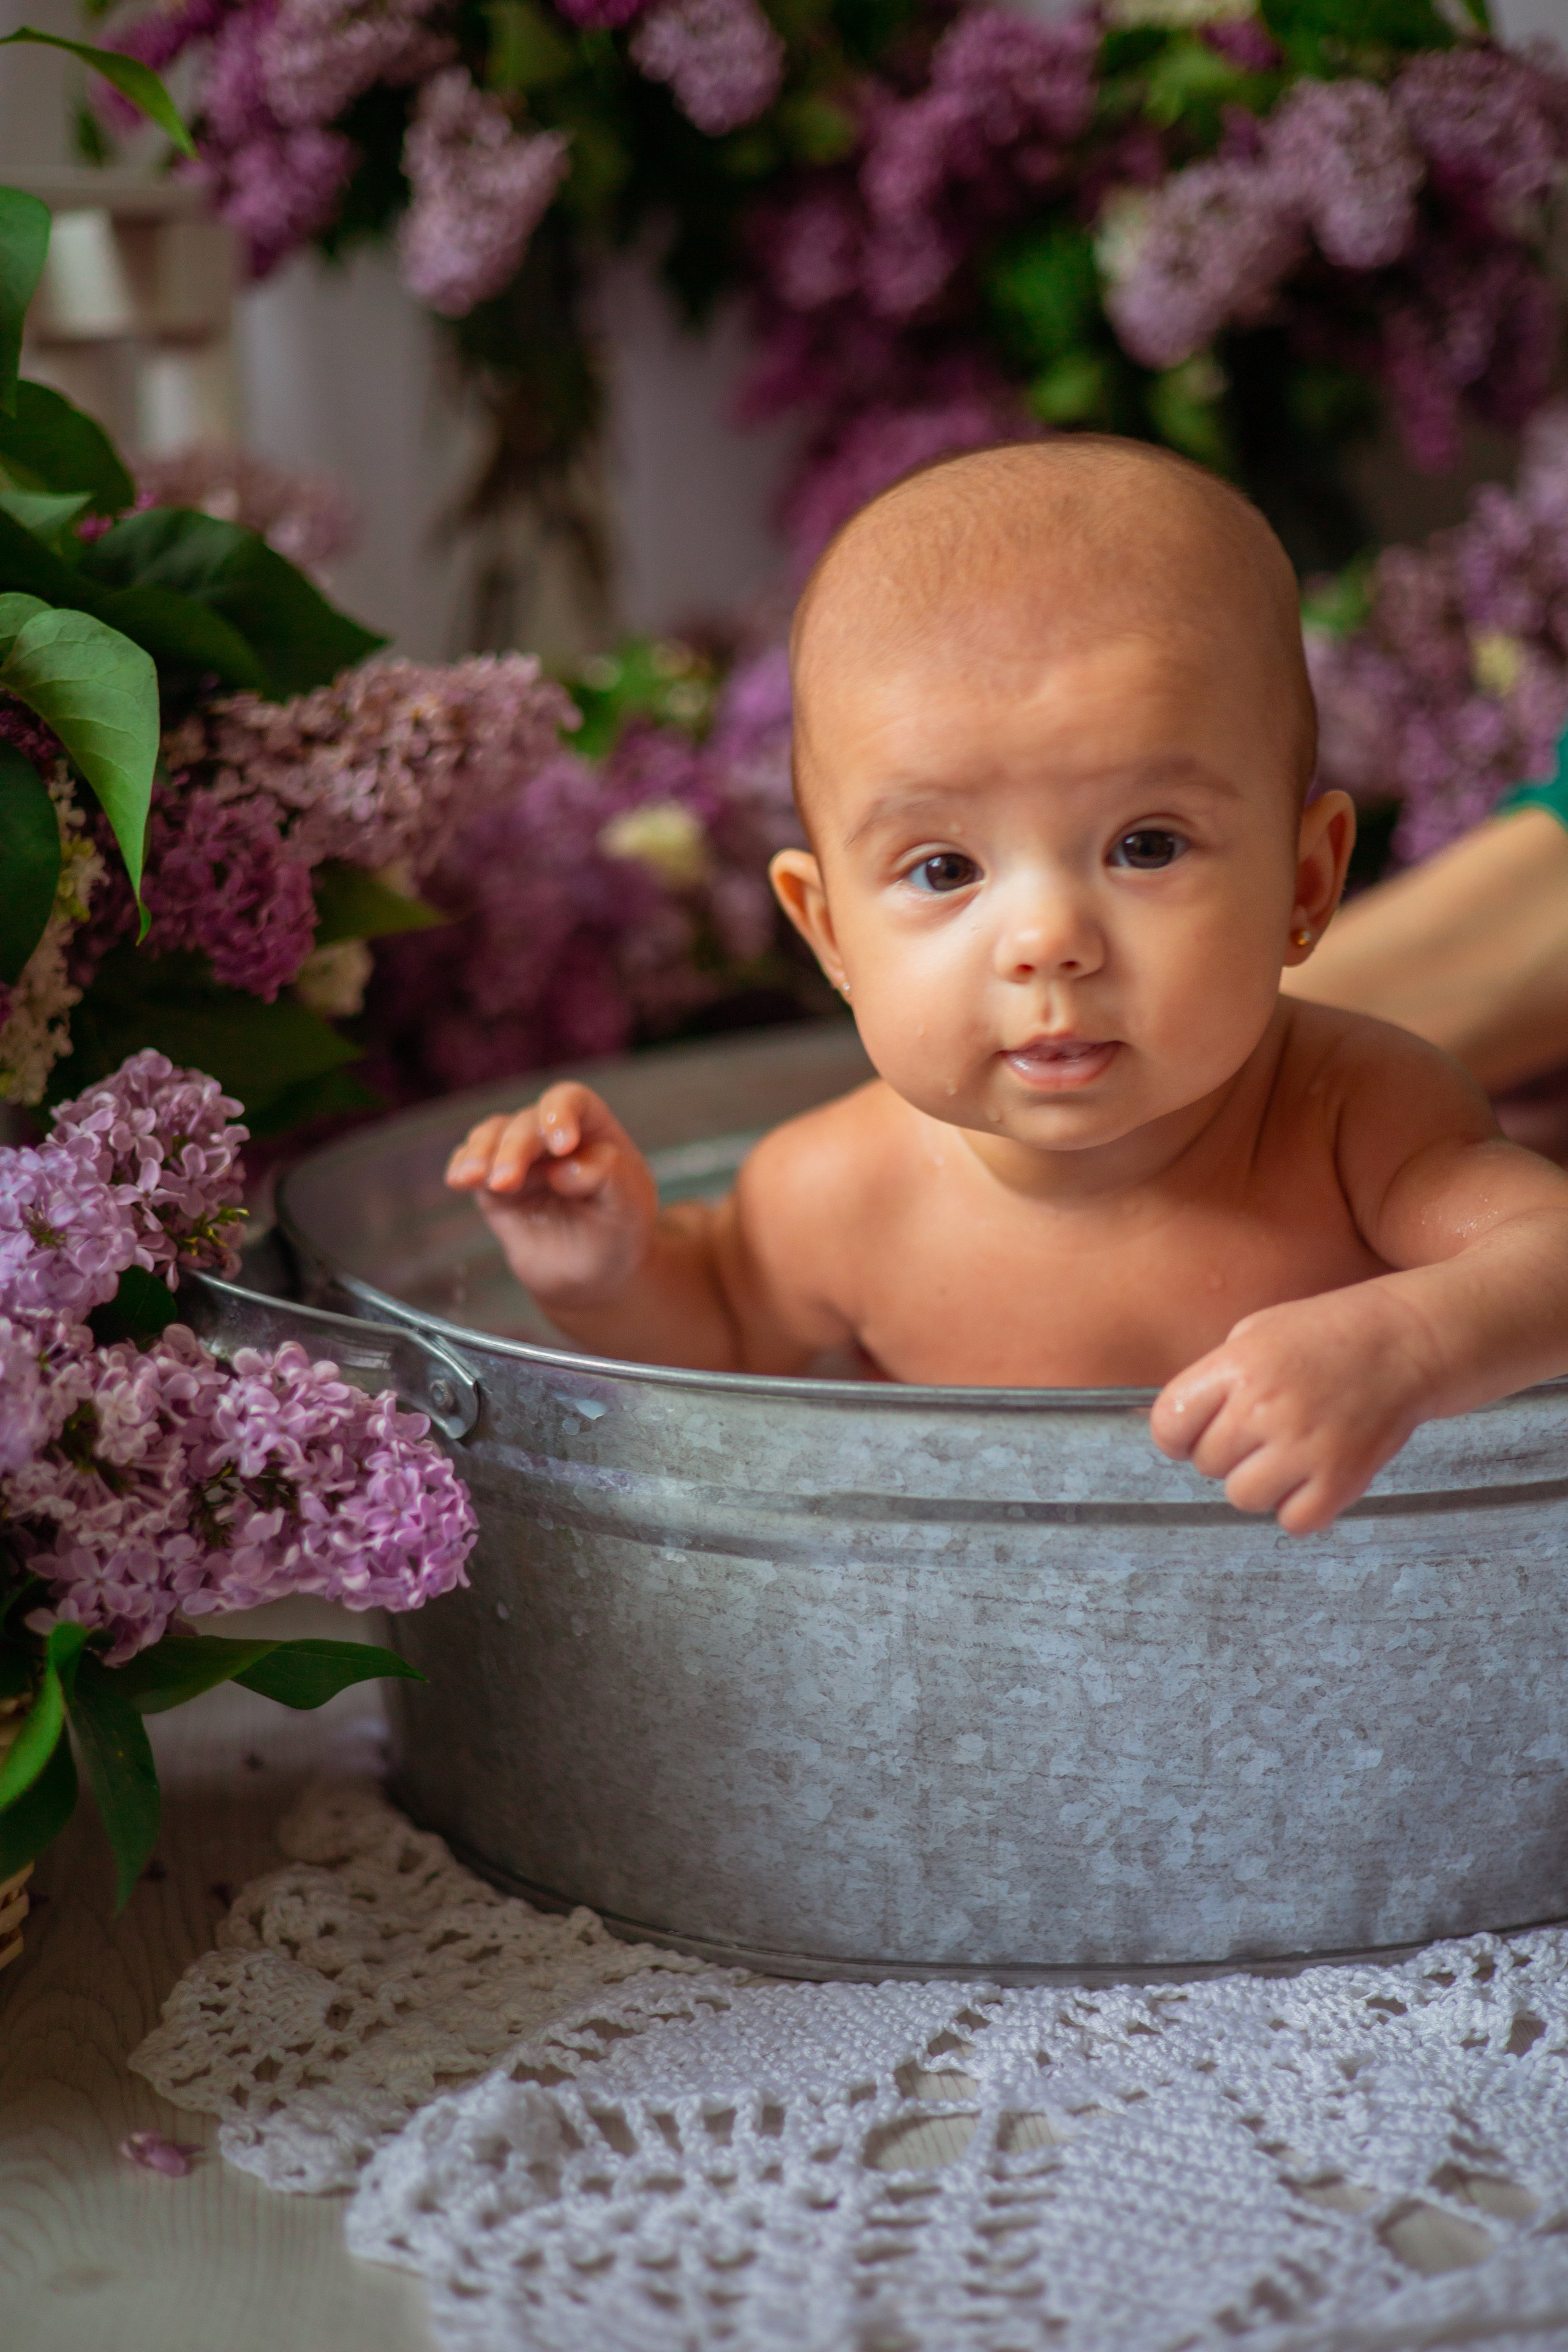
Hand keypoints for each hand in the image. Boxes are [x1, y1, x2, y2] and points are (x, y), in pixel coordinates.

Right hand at [444, 1083, 658, 1308]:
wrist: (597, 1274)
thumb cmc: (619, 1230)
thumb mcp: (629, 1204)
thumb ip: (606, 1176)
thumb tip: (560, 1169)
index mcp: (591, 1128)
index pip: (570, 1100)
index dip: (560, 1113)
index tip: (562, 1145)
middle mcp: (551, 1135)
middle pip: (525, 1123)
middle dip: (515, 1148)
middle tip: (506, 1181)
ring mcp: (521, 1160)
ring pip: (492, 1137)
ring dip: (481, 1153)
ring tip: (474, 1178)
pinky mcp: (496, 1188)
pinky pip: (472, 1165)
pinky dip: (463, 1166)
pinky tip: (459, 1179)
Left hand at [1149, 1286, 1442, 1533]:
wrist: (1407, 1341)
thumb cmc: (1327, 1333)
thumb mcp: (1255, 1333)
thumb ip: (1213, 1380)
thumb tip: (1173, 1427)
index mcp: (1237, 1367)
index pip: (1169, 1423)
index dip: (1177, 1433)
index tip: (1193, 1433)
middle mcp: (1265, 1409)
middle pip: (1206, 1464)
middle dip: (1225, 1453)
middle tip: (1259, 1432)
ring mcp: (1304, 1448)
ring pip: (1242, 1497)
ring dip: (1259, 1482)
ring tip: (1286, 1453)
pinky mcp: (1341, 1480)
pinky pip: (1293, 1521)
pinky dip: (1299, 1507)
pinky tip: (1312, 1476)